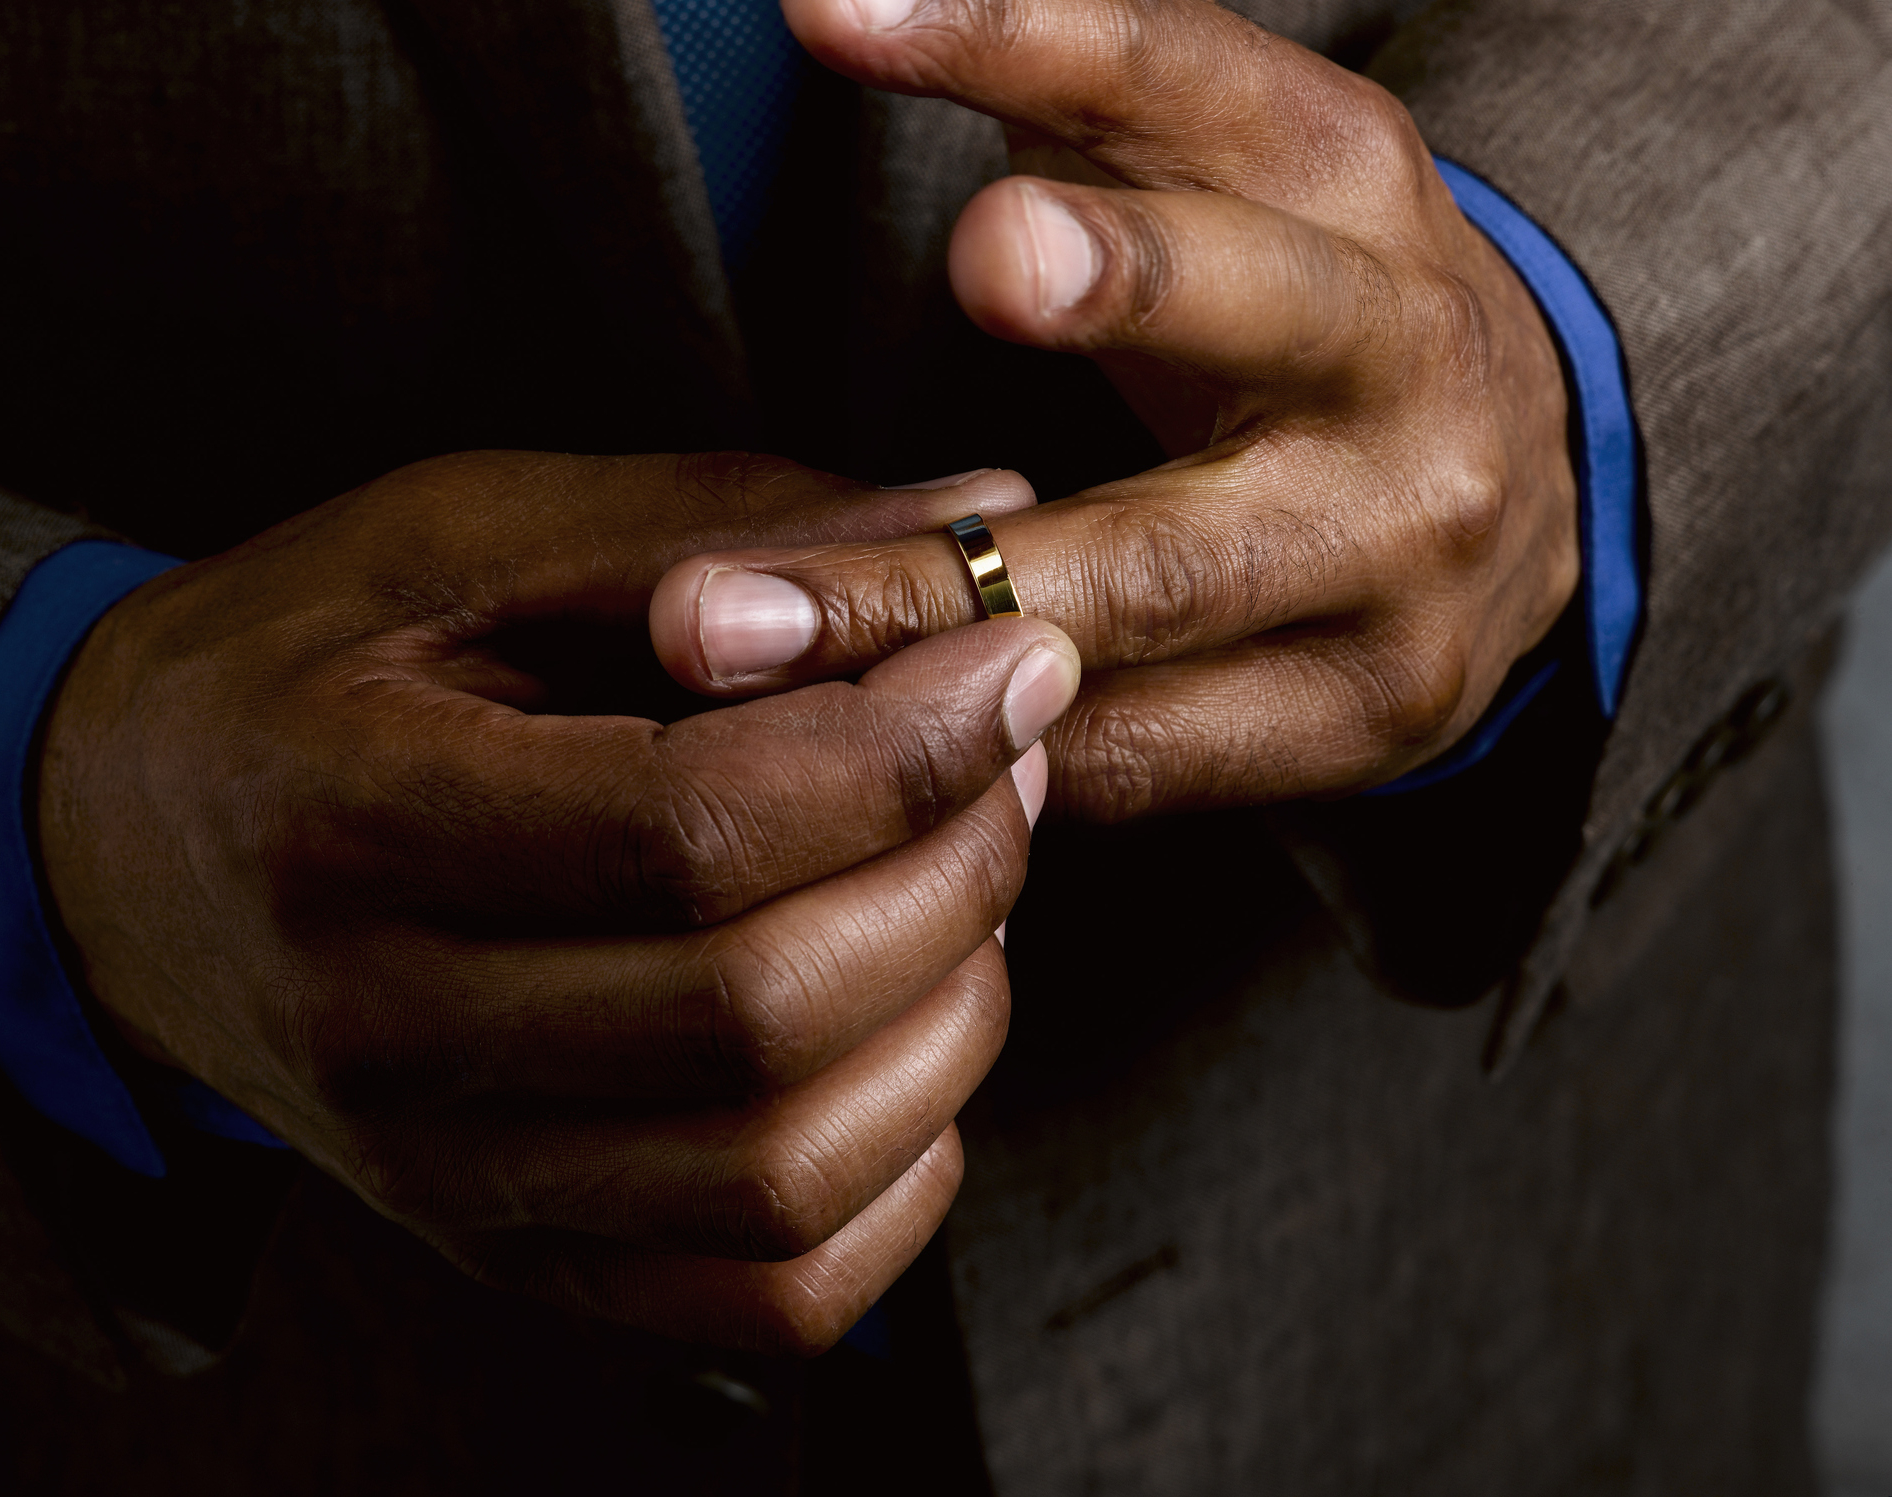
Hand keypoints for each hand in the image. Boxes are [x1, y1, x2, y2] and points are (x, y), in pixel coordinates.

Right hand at [37, 451, 1077, 1351]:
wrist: (111, 850)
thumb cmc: (297, 665)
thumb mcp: (465, 536)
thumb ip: (717, 526)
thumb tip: (977, 514)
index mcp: (352, 820)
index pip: (689, 829)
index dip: (899, 750)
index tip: (1012, 665)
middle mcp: (387, 1035)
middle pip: (755, 1008)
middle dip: (953, 870)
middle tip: (1004, 762)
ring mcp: (446, 1175)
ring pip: (777, 1171)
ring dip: (946, 1025)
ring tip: (966, 892)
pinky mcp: (508, 1247)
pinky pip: (763, 1291)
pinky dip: (895, 1182)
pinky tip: (908, 1047)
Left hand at [650, 0, 1578, 818]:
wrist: (1513, 493)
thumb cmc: (1285, 309)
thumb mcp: (1214, 170)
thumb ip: (1057, 84)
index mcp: (1344, 182)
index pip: (1184, 76)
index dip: (1019, 31)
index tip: (836, 7)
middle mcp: (1401, 356)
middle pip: (1248, 316)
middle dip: (1119, 283)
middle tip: (984, 255)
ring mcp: (1394, 553)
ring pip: (1155, 582)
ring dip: (933, 606)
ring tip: (737, 630)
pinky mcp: (1363, 714)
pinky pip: (1146, 746)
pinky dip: (991, 748)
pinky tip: (849, 756)